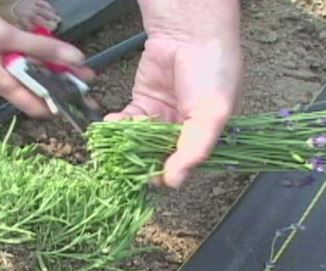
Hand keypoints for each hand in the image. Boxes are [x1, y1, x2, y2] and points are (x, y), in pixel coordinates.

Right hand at [0, 0, 92, 116]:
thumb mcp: (2, 36)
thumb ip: (38, 48)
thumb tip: (75, 60)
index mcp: (2, 83)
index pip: (38, 106)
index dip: (63, 105)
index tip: (86, 98)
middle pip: (34, 89)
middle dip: (61, 83)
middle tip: (87, 74)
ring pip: (23, 75)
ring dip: (46, 69)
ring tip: (69, 60)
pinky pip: (10, 62)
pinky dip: (27, 57)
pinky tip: (33, 48)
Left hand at [108, 0, 242, 187]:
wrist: (190, 32)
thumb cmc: (213, 72)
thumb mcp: (212, 114)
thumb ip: (193, 150)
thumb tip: (174, 182)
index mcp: (204, 137)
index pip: (183, 165)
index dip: (167, 174)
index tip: (151, 180)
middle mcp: (182, 130)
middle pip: (158, 156)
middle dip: (142, 162)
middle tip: (126, 167)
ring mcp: (161, 117)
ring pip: (140, 141)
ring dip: (127, 146)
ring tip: (116, 147)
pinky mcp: (142, 102)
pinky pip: (128, 121)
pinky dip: (119, 126)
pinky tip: (112, 125)